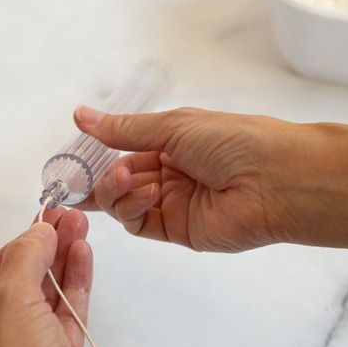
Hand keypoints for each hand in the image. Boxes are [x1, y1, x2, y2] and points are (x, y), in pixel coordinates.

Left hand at [0, 208, 155, 346]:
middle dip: (37, 255)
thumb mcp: (9, 302)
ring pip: (40, 307)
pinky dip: (72, 291)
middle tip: (62, 222)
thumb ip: (23, 258)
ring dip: (58, 267)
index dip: (3, 255)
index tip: (31, 231)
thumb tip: (37, 231)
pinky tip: (83, 258)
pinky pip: (62, 324)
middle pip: (11, 294)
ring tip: (79, 231)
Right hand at [74, 105, 295, 251]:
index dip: (96, 156)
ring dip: (116, 190)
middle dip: (98, 178)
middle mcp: (169, 174)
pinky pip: (138, 223)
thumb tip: (82, 115)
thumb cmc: (233, 141)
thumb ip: (125, 129)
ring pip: (122, 204)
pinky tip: (148, 192)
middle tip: (82, 177)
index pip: (122, 151)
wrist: (277, 180)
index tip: (70, 160)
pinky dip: (133, 208)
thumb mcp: (173, 126)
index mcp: (171, 144)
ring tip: (131, 179)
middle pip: (117, 181)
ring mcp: (171, 204)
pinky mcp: (176, 231)